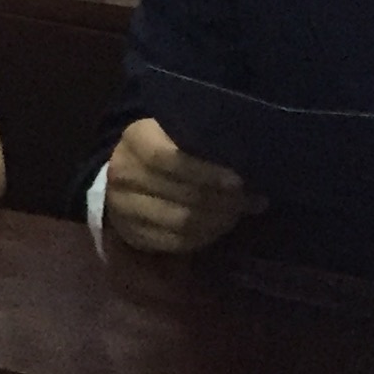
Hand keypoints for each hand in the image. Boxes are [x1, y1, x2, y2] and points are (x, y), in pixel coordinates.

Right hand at [100, 118, 256, 254]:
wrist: (122, 172)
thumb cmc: (161, 145)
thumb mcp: (175, 131)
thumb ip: (203, 142)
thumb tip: (248, 164)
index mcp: (135, 140)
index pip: (169, 159)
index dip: (206, 173)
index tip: (238, 181)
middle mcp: (123, 174)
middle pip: (181, 194)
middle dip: (223, 201)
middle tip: (251, 202)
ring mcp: (124, 207)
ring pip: (181, 222)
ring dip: (218, 221)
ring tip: (239, 215)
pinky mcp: (132, 233)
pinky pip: (176, 242)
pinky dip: (204, 237)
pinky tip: (220, 227)